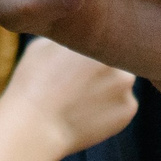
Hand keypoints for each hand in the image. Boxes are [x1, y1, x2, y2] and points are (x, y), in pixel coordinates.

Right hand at [0, 37, 138, 160]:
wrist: (35, 127)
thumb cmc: (33, 83)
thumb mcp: (43, 44)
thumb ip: (70, 36)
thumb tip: (79, 32)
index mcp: (97, 35)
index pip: (104, 33)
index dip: (93, 44)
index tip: (78, 56)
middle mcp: (117, 54)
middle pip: (115, 56)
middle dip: (102, 66)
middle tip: (80, 78)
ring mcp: (125, 83)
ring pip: (120, 80)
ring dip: (108, 86)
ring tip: (80, 97)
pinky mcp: (128, 109)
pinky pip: (122, 103)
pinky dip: (109, 108)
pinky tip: (86, 113)